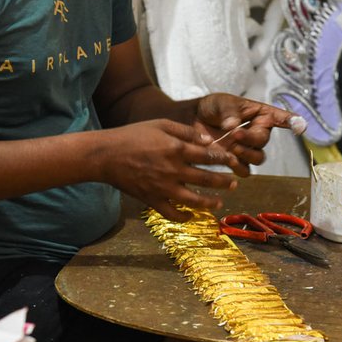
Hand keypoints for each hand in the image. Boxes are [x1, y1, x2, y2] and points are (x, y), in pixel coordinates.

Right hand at [99, 119, 241, 220]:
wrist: (106, 155)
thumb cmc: (133, 135)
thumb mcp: (161, 124)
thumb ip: (187, 132)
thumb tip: (209, 140)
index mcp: (177, 149)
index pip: (209, 156)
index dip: (225, 159)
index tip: (233, 161)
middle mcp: (173, 170)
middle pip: (207, 179)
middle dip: (224, 182)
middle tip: (234, 183)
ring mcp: (163, 188)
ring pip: (194, 200)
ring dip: (210, 202)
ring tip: (219, 202)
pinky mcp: (152, 200)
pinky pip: (172, 214)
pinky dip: (183, 217)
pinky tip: (191, 216)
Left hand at [194, 93, 296, 173]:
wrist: (193, 121)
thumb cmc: (212, 107)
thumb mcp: (221, 103)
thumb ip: (230, 113)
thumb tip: (233, 127)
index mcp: (260, 114)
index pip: (279, 117)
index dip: (291, 122)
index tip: (301, 126)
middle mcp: (257, 132)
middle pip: (263, 141)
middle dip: (250, 139)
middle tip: (234, 134)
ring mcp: (247, 148)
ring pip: (257, 158)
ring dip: (246, 154)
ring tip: (231, 147)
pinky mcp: (236, 161)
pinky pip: (245, 170)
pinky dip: (238, 167)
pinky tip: (228, 160)